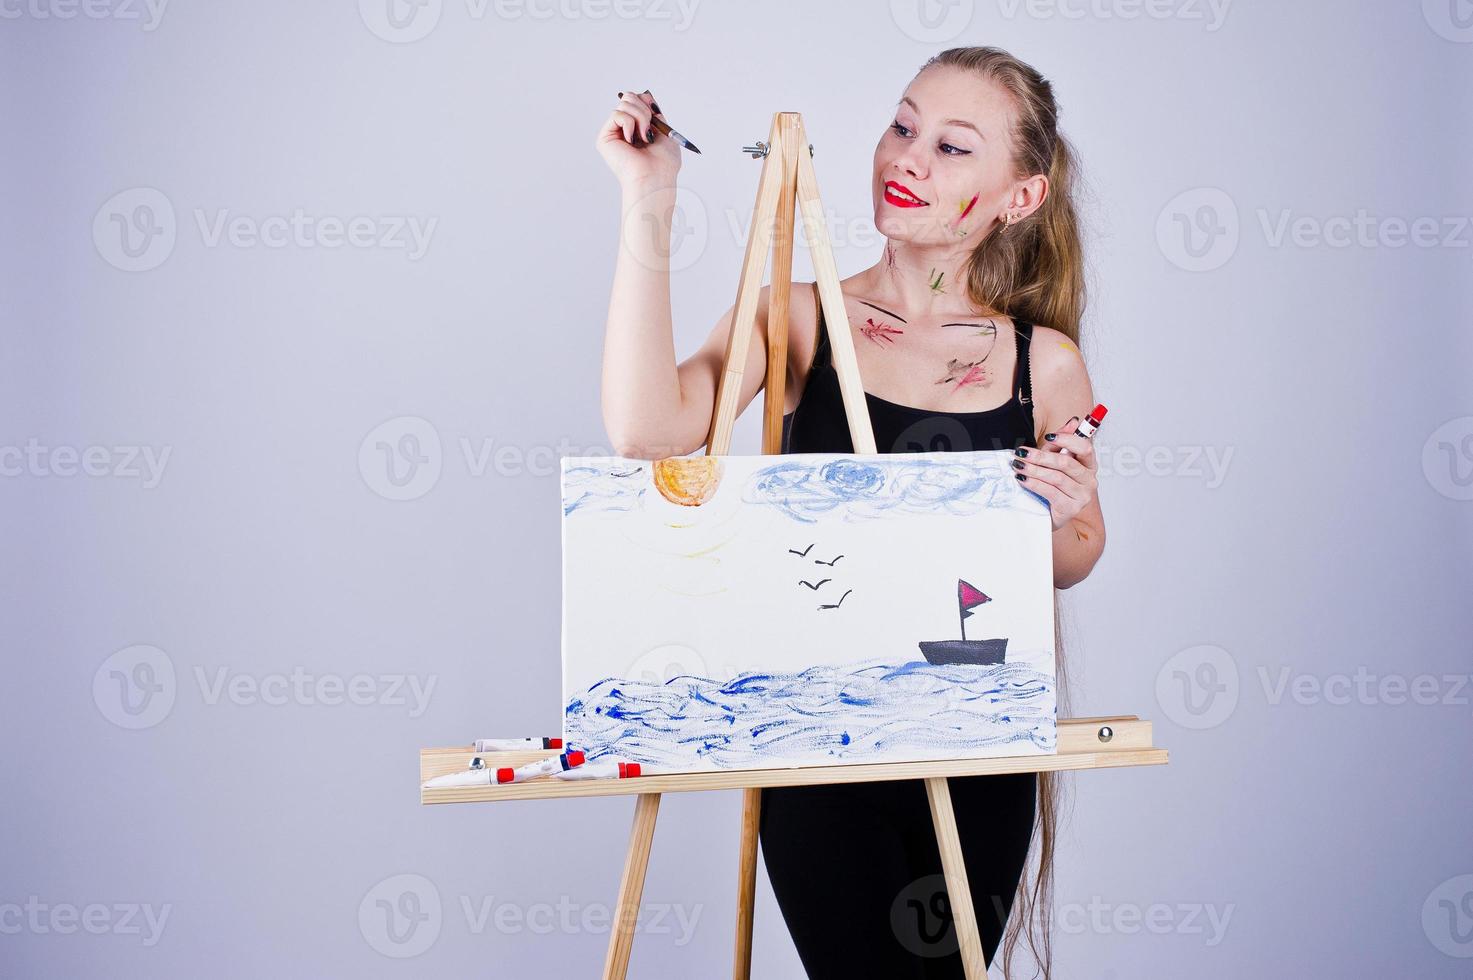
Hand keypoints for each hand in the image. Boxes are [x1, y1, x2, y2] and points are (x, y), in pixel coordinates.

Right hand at [595, 88, 681, 187]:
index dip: (646, 101)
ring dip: (639, 117)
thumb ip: (654, 113)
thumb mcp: (664, 130)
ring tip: (644, 136)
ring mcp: (614, 133)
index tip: (655, 112)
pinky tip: (632, 140)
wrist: (655, 177)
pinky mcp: (605, 138)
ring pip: (624, 104)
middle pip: (629, 97)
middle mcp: (625, 129)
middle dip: (643, 109)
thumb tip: (646, 95)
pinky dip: (629, 124)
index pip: (637, 99)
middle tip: (649, 128)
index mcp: (639, 128)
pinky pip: (617, 114)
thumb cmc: (663, 162)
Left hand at [1011, 416, 1098, 530]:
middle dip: (1041, 456)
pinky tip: (1022, 479)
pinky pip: (1050, 492)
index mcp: (1089, 465)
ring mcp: (1082, 496)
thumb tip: (1073, 421)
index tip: (1048, 436)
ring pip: (1056, 477)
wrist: (1050, 515)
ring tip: (1018, 465)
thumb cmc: (1053, 486)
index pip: (1085, 448)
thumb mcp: (1054, 461)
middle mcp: (1089, 480)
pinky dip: (1034, 484)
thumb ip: (1060, 443)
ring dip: (1034, 470)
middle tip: (1022, 453)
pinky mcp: (1071, 508)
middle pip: (1066, 463)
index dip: (1068, 440)